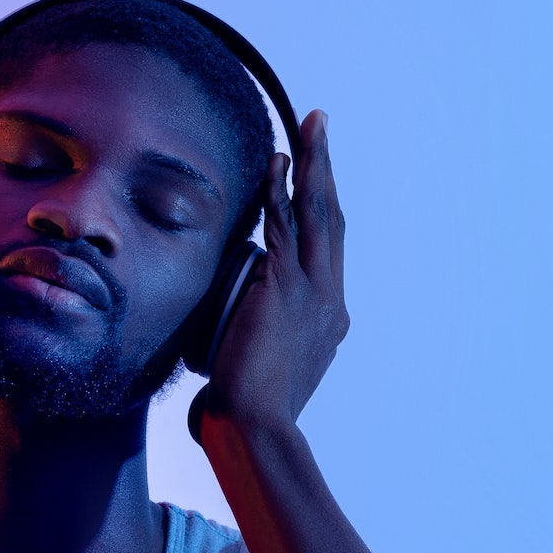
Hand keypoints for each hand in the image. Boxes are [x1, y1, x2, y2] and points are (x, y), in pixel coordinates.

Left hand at [198, 111, 349, 432]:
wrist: (253, 428)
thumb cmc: (246, 415)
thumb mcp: (256, 375)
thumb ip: (247, 355)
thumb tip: (219, 367)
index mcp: (328, 320)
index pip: (329, 250)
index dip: (323, 207)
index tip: (314, 174)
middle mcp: (330, 301)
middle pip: (333, 220)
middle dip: (326, 169)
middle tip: (321, 125)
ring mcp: (314, 294)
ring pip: (318, 214)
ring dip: (314, 164)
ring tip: (311, 124)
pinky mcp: (286, 290)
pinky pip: (286, 228)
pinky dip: (282, 192)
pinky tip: (277, 162)